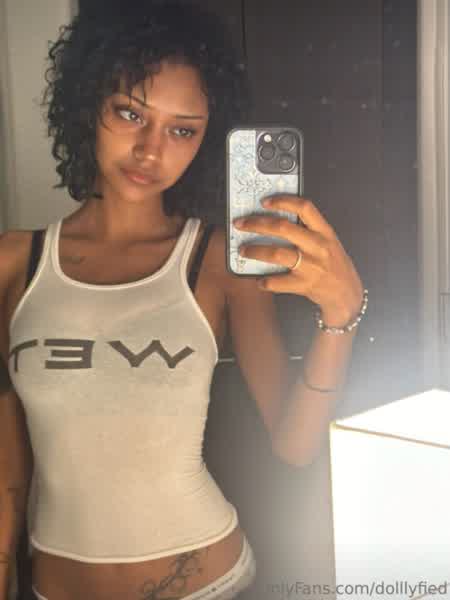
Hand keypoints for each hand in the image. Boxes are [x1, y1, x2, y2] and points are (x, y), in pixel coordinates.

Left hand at [233, 195, 363, 326]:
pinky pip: (279, 282)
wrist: (347, 293)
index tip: (264, 202)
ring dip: (255, 251)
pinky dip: (266, 282)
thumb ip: (308, 230)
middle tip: (241, 224)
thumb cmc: (334, 265)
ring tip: (243, 250)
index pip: (305, 208)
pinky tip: (259, 281)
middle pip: (283, 228)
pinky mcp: (305, 285)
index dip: (283, 201)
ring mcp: (311, 266)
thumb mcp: (328, 242)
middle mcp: (318, 246)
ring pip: (277, 253)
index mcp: (324, 231)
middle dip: (257, 224)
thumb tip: (275, 221)